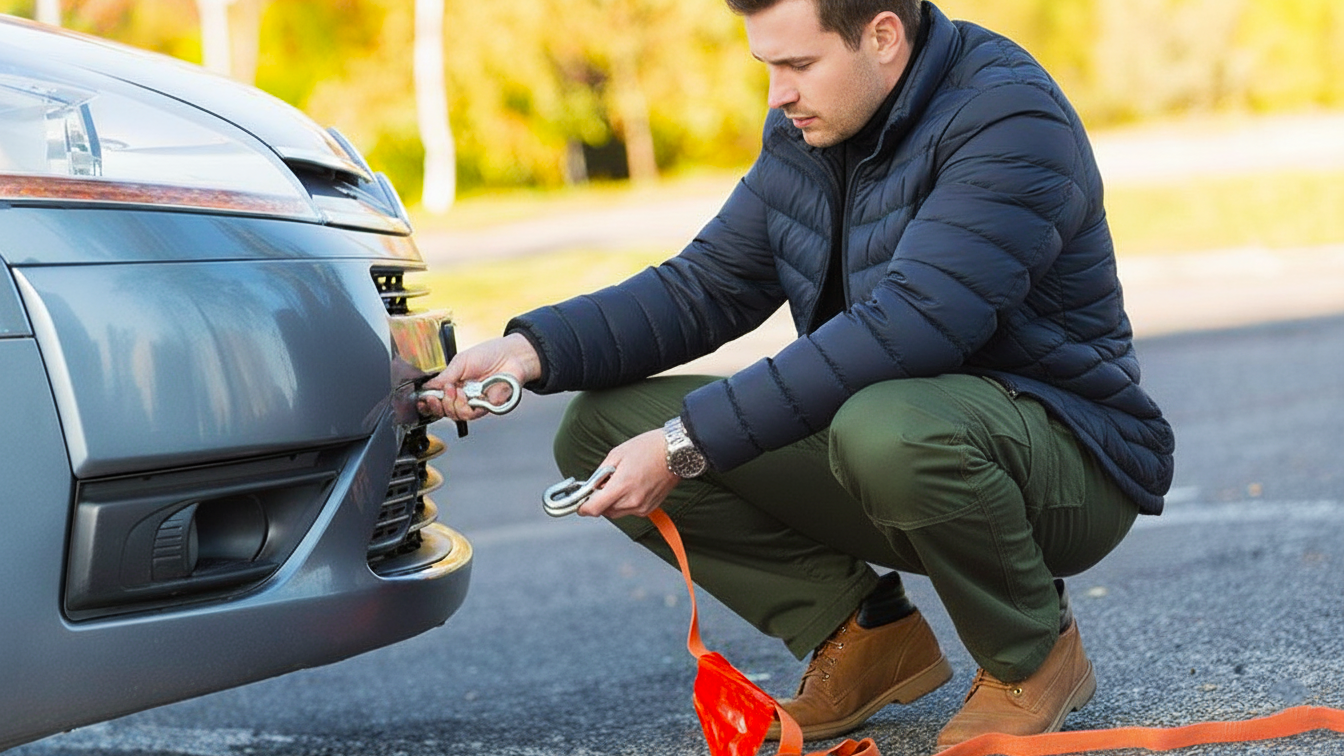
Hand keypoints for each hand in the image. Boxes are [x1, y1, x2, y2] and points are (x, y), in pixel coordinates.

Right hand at [418, 332, 540, 421]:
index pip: (436, 398)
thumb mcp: (460, 361)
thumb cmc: (490, 354)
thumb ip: (444, 376)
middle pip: (443, 410)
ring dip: (451, 404)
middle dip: (437, 404)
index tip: (422, 400)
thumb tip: (427, 387)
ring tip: (456, 390)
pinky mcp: (485, 408)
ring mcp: (473, 402)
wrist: (511, 356)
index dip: (427, 402)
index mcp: (453, 383)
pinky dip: (464, 406)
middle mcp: (462, 395)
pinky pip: (469, 415)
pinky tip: (465, 395)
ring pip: (454, 415)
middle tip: (440, 393)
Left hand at [577, 428, 679, 519]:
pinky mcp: (649, 509)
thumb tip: (589, 486)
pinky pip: (629, 510)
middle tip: (604, 484)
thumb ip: (600, 474)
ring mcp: (642, 507)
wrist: (676, 452)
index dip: (583, 507)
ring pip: (617, 512)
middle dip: (600, 501)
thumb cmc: (649, 448)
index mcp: (622, 486)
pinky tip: (632, 486)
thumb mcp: (617, 454)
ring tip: (621, 481)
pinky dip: (625, 502)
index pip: (594, 509)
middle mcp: (632, 501)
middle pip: (605, 511)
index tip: (580, 503)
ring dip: (613, 502)